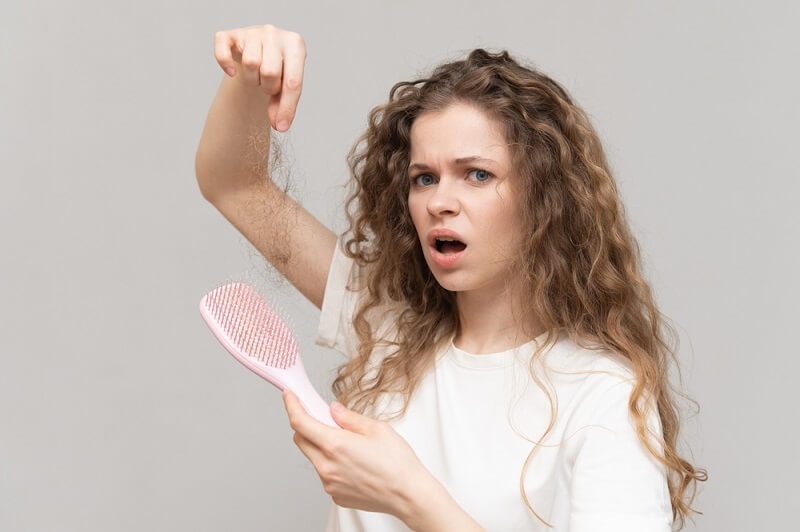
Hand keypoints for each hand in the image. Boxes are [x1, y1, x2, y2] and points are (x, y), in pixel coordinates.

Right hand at [213, 24, 305, 131]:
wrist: (260, 51)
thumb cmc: (278, 70)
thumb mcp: (286, 86)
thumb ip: (284, 104)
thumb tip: (279, 125)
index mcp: (296, 44)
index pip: (293, 81)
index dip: (287, 107)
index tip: (281, 127)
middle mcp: (274, 33)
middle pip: (270, 72)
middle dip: (269, 87)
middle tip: (268, 84)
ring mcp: (252, 31)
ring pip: (250, 63)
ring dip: (252, 79)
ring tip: (257, 76)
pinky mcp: (230, 34)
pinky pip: (223, 53)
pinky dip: (225, 65)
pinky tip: (232, 72)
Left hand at [283, 391, 429, 517]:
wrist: (409, 496)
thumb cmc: (398, 463)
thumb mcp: (377, 429)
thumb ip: (349, 418)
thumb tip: (333, 410)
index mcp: (336, 445)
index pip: (300, 422)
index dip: (292, 406)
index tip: (290, 396)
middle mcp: (327, 466)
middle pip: (301, 440)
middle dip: (306, 425)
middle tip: (322, 417)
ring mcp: (329, 483)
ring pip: (313, 457)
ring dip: (321, 446)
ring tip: (348, 444)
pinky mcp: (335, 495)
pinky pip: (325, 473)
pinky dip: (331, 463)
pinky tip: (354, 462)